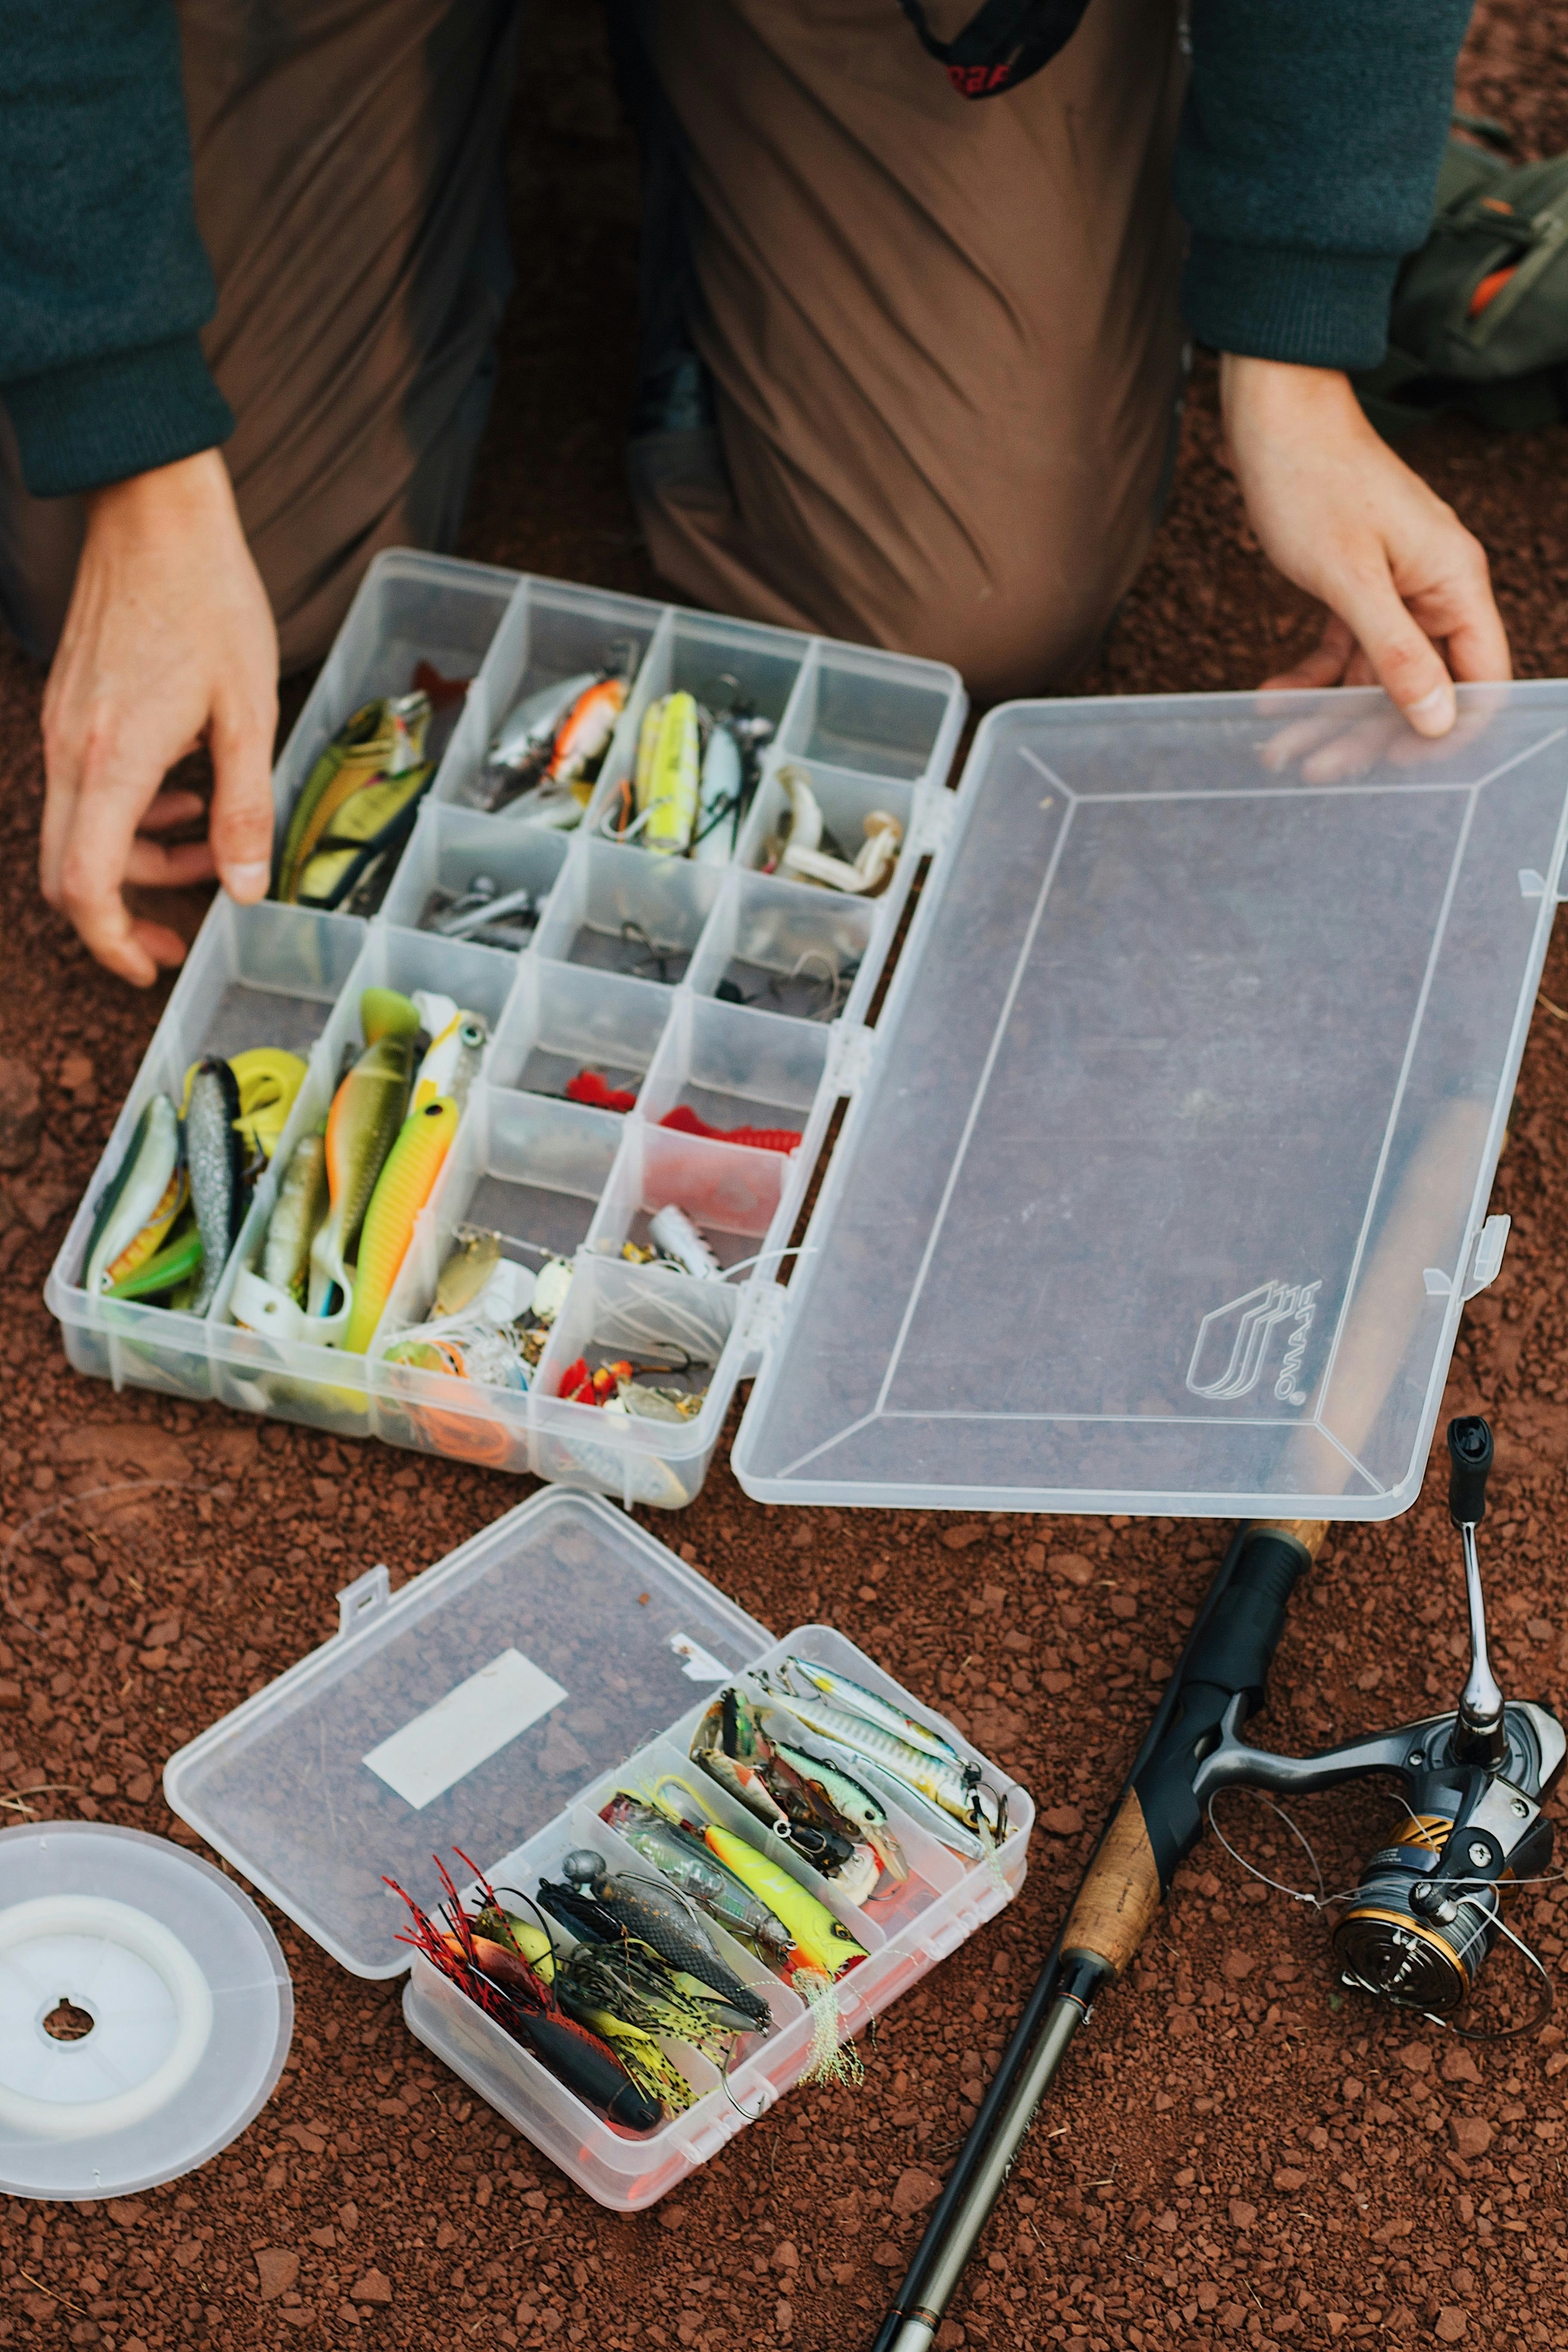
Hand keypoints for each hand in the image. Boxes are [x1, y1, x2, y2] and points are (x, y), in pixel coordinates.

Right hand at [40, 448, 277, 986]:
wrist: (153, 510)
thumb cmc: (208, 598)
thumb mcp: (250, 710)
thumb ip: (246, 806)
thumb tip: (246, 887)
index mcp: (112, 761)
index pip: (85, 886)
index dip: (111, 943)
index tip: (151, 966)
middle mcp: (69, 750)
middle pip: (67, 872)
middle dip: (123, 915)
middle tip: (181, 931)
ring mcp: (62, 727)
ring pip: (78, 831)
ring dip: (140, 856)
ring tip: (208, 844)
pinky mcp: (70, 707)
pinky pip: (83, 788)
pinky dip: (130, 811)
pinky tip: (184, 792)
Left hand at [1221, 355, 1510, 737]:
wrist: (1272, 417)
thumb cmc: (1313, 482)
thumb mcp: (1352, 578)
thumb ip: (1397, 650)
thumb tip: (1438, 719)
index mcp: (1454, 583)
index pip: (1480, 678)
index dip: (1448, 729)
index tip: (1401, 769)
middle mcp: (1433, 589)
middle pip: (1419, 685)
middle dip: (1368, 732)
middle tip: (1314, 769)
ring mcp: (1393, 588)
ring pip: (1372, 673)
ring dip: (1328, 713)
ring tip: (1280, 748)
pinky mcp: (1354, 585)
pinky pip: (1342, 648)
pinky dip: (1310, 676)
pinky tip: (1272, 699)